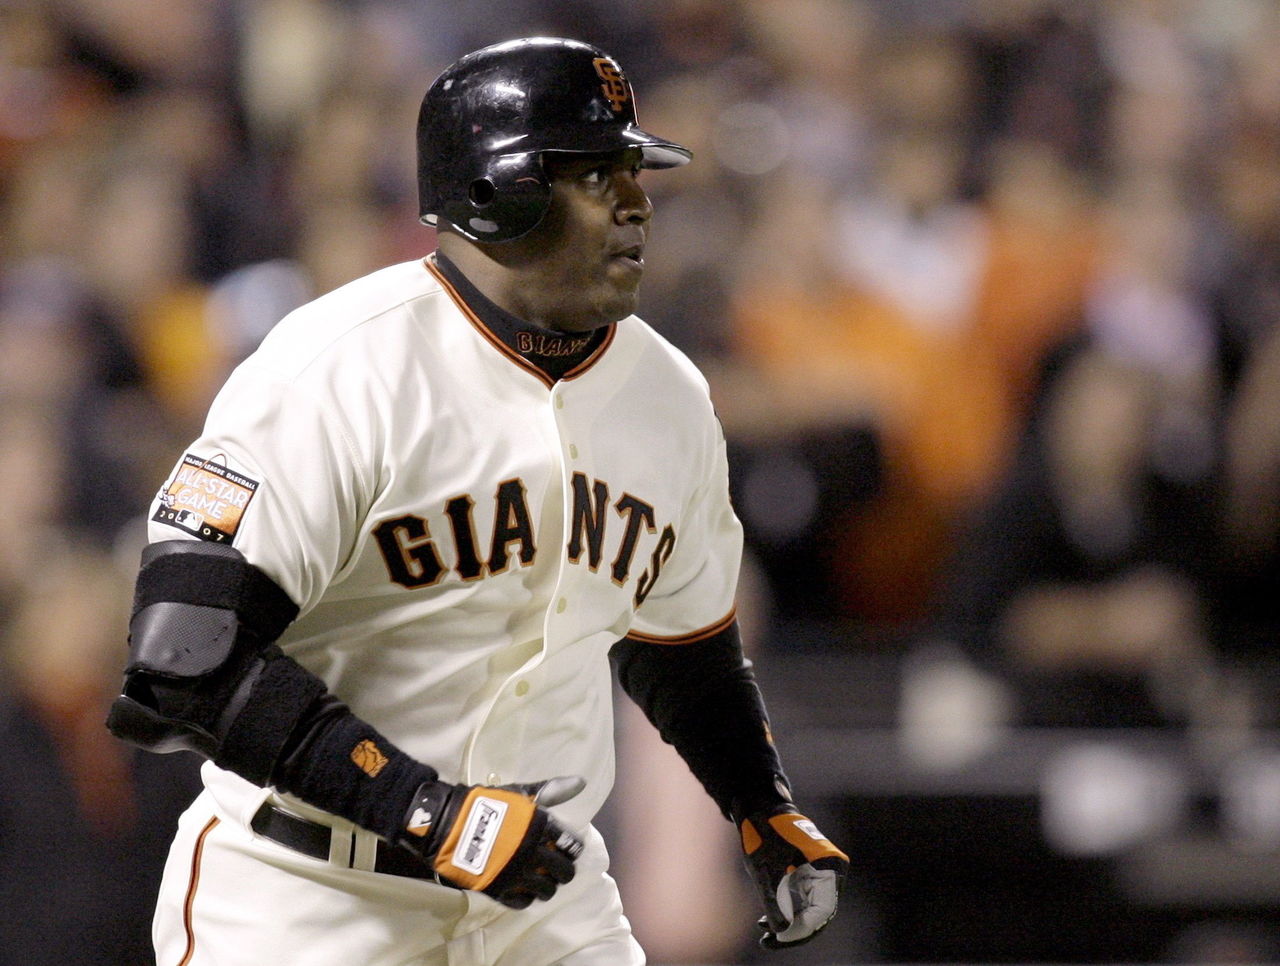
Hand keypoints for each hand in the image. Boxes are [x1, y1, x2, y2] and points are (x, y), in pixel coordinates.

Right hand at [396, 775, 585, 907]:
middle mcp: (532, 852)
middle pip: (563, 871)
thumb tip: (580, 783)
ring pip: (546, 890)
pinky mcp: (499, 889)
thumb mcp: (517, 793)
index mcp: (539, 827)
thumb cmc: (484, 804)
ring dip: (548, 886)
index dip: (573, 848)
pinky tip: (524, 890)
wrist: (447, 823)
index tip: (568, 849)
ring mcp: (516, 873)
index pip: (570, 844)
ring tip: (541, 880)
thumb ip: (549, 791)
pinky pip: (522, 902)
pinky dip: (527, 898)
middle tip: (558, 868)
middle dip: (564, 870)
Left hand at [738, 805, 847, 948]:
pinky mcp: (813, 874)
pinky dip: (788, 910)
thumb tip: (782, 932)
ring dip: (789, 922)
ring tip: (764, 931)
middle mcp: (832, 871)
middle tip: (769, 942)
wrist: (761, 809)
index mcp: (828, 867)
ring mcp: (824, 872)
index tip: (779, 939)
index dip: (801, 930)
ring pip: (811, 908)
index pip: (822, 911)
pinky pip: (805, 899)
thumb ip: (775, 904)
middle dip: (793, 930)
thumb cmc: (764, 835)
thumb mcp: (765, 872)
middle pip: (818, 913)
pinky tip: (767, 920)